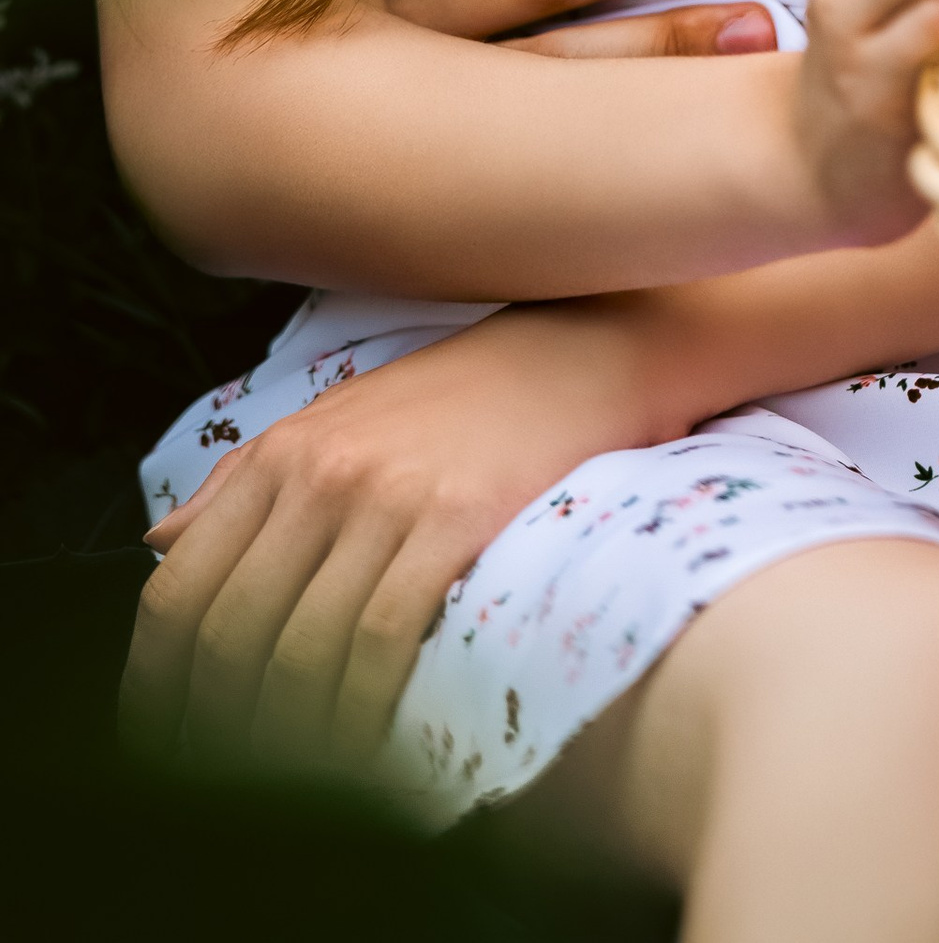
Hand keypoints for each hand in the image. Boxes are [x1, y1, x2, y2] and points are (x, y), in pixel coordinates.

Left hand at [126, 298, 677, 774]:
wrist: (581, 350)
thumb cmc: (460, 397)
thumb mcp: (338, 418)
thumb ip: (244, 481)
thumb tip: (159, 545)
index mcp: (280, 454)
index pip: (179, 590)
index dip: (156, 684)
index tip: (163, 739)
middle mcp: (320, 473)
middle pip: (231, 633)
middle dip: (217, 728)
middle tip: (227, 785)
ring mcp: (386, 496)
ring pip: (301, 650)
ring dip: (290, 741)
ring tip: (298, 789)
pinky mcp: (453, 520)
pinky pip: (379, 643)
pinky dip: (362, 716)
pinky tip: (366, 755)